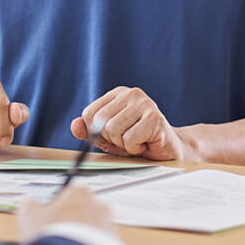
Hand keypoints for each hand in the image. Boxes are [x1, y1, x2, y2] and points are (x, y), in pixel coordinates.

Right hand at [17, 186, 115, 239]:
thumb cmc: (52, 236)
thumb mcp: (28, 215)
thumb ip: (29, 205)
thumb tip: (30, 204)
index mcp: (78, 193)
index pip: (67, 195)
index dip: (56, 208)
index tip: (48, 220)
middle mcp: (98, 206)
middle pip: (82, 212)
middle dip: (71, 223)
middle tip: (56, 237)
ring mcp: (110, 226)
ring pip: (93, 231)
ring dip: (82, 239)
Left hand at [71, 86, 188, 160]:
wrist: (169, 150)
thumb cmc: (138, 142)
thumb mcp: (108, 138)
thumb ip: (90, 131)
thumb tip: (74, 125)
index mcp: (118, 94)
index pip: (89, 113)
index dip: (97, 132)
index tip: (114, 135)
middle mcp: (131, 94)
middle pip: (100, 122)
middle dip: (111, 139)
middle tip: (128, 139)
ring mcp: (145, 103)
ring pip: (113, 130)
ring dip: (124, 144)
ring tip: (138, 140)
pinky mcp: (155, 117)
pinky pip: (130, 139)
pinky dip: (135, 148)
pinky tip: (146, 143)